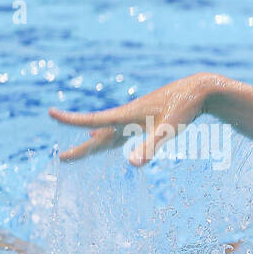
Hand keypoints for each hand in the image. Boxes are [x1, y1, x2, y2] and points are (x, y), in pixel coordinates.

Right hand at [49, 72, 222, 164]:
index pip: (92, 120)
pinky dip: (110, 135)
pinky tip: (104, 134)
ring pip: (110, 133)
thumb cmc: (186, 109)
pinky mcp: (148, 117)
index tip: (50, 113)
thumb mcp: (168, 130)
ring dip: (94, 143)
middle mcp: (128, 116)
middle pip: (99, 134)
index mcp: (127, 116)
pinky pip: (122, 130)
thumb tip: (131, 164)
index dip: (71, 119)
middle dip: (82, 149)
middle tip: (62, 159)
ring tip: (78, 154)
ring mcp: (137, 117)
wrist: (202, 90)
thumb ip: (150, 147)